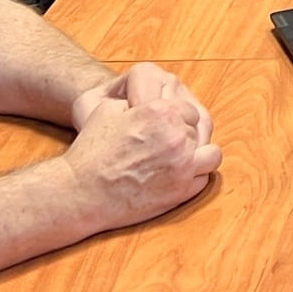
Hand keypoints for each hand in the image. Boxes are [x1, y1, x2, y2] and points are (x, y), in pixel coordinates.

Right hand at [60, 62, 222, 230]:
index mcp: (160, 111)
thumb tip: (154, 100)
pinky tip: (178, 175)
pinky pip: (203, 178)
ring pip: (211, 154)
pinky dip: (195, 176)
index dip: (176, 118)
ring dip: (198, 154)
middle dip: (184, 136)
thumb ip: (138, 101)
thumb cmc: (91, 150)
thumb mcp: (109, 110)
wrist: (81, 192)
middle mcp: (176, 136)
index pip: (188, 110)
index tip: (165, 127)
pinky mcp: (180, 191)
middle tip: (166, 146)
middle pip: (197, 131)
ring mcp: (182, 165)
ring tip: (182, 158)